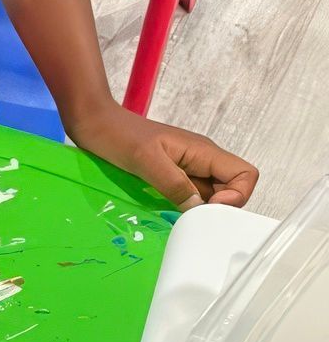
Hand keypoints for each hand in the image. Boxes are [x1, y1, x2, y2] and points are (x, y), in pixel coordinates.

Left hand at [67, 103, 257, 210]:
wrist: (95, 124)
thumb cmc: (118, 136)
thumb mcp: (146, 160)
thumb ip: (174, 183)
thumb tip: (198, 208)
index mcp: (203, 151)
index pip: (245, 174)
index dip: (237, 195)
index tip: (209, 208)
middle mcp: (201, 160)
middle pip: (231, 189)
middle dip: (219, 208)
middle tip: (191, 218)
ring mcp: (187, 169)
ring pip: (209, 196)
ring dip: (199, 210)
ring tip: (176, 217)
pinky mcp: (171, 177)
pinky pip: (188, 197)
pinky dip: (183, 208)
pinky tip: (166, 213)